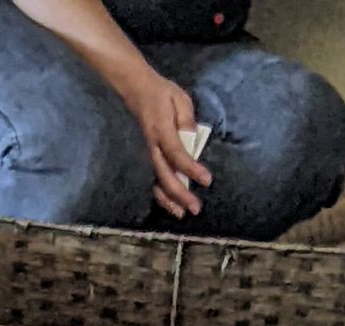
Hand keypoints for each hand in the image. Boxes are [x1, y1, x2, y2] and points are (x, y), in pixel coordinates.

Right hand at [122, 71, 209, 219]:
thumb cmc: (162, 94)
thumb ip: (186, 120)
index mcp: (162, 131)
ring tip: (182, 213)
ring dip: (169, 200)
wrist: (137, 91)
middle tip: (195, 208)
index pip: (178, 154)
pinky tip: (171, 205)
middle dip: (181, 194)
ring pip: (157, 183)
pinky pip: (154, 180)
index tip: (207, 180)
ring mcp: (148, 154)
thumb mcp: (180, 100)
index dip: (192, 169)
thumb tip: (192, 139)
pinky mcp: (148, 158)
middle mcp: (152, 147)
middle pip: (166, 176)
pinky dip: (162, 195)